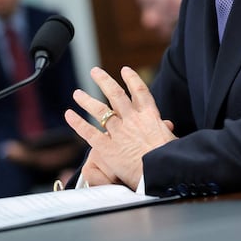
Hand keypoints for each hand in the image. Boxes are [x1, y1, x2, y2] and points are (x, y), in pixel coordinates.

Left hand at [65, 66, 176, 190]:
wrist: (160, 170)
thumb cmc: (169, 158)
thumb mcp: (172, 139)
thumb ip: (165, 131)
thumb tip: (167, 126)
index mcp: (150, 116)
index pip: (140, 92)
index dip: (132, 79)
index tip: (125, 70)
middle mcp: (132, 119)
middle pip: (116, 95)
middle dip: (104, 81)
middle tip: (95, 72)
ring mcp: (119, 132)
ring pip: (100, 110)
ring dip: (87, 100)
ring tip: (77, 93)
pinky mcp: (107, 147)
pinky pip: (89, 132)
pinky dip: (77, 123)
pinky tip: (69, 114)